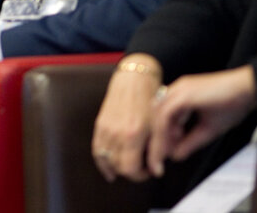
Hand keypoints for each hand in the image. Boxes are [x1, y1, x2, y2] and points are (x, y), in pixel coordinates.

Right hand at [93, 54, 164, 181]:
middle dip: (130, 172)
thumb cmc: (150, 101)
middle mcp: (116, 133)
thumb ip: (159, 151)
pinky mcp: (99, 124)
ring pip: (105, 160)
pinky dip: (101, 161)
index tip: (148, 171)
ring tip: (126, 168)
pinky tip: (108, 168)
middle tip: (141, 167)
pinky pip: (96, 149)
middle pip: (117, 166)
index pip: (130, 169)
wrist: (134, 80)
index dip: (140, 175)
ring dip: (116, 168)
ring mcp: (105, 128)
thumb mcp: (160, 126)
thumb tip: (157, 171)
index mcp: (133, 134)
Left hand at [148, 66, 256, 174]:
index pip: (161, 119)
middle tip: (156, 162)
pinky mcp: (184, 93)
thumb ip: (191, 141)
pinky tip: (171, 144)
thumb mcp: (208, 129)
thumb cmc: (232, 104)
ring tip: (161, 157)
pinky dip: (166, 130)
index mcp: (178, 96)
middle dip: (155, 141)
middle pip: (156, 118)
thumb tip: (175, 156)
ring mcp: (178, 90)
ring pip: (158, 116)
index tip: (161, 158)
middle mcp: (174, 91)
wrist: (248, 88)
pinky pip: (167, 113)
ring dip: (159, 138)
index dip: (160, 139)